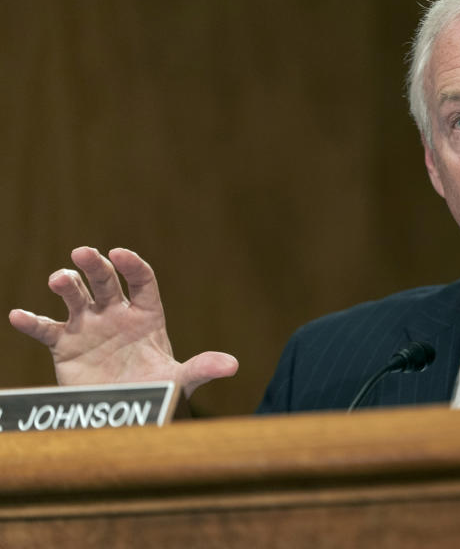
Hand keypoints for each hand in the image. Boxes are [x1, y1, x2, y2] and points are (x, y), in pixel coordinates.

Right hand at [8, 247, 237, 397]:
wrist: (125, 412)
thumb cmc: (155, 388)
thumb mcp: (179, 379)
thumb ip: (202, 368)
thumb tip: (232, 365)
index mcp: (146, 314)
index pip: (141, 280)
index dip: (131, 266)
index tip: (120, 254)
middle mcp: (116, 313)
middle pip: (105, 281)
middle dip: (95, 266)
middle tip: (82, 253)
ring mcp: (89, 326)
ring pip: (76, 298)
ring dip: (67, 286)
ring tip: (59, 280)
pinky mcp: (65, 345)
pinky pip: (46, 329)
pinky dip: (31, 322)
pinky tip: (17, 316)